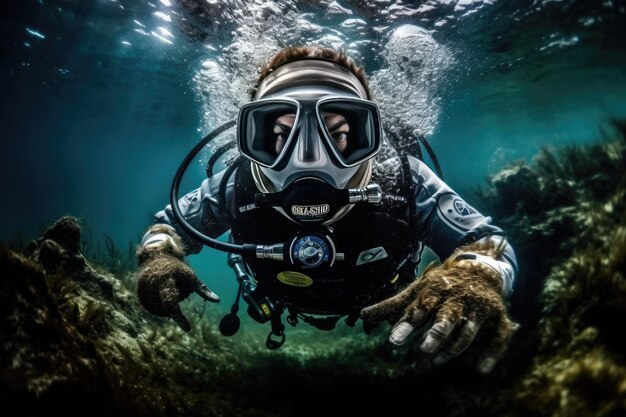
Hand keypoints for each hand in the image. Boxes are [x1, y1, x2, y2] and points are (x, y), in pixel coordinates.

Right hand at [136, 228, 218, 330]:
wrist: (156, 257)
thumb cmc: (177, 269)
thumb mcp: (191, 276)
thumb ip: (202, 289)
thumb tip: (217, 300)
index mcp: (165, 280)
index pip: (171, 304)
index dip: (179, 318)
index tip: (188, 328)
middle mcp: (151, 285)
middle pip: (166, 308)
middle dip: (175, 304)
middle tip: (178, 289)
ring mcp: (143, 290)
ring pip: (158, 310)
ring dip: (166, 307)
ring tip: (170, 289)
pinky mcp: (139, 294)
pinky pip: (151, 308)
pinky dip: (159, 307)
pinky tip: (163, 295)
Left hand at [361, 244, 515, 373]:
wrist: (481, 266)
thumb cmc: (442, 284)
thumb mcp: (418, 290)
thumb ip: (394, 305)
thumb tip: (363, 315)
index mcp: (437, 291)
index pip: (420, 309)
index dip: (407, 324)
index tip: (394, 341)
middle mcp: (458, 299)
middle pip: (447, 317)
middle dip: (436, 333)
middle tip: (422, 349)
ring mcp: (479, 308)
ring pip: (468, 330)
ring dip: (454, 347)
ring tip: (434, 362)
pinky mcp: (498, 316)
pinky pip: (499, 336)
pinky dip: (492, 353)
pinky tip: (481, 370)